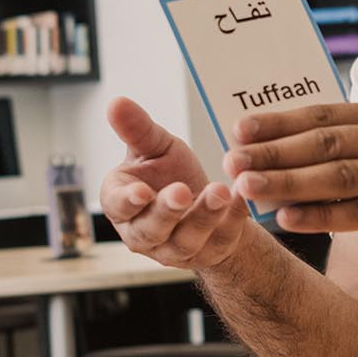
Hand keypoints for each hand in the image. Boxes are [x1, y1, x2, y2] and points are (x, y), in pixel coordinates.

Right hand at [99, 97, 253, 269]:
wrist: (206, 200)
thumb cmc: (171, 172)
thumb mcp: (155, 147)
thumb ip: (137, 129)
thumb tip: (116, 101)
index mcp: (122, 204)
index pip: (117, 206)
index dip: (128, 201)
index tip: (142, 191)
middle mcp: (144, 234)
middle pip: (150, 230)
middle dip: (166, 211)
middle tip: (182, 190)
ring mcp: (175, 249)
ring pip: (186, 241)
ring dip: (203, 217)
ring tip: (220, 190)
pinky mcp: (208, 255)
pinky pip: (220, 242)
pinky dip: (233, 221)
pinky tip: (241, 198)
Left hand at [225, 103, 357, 268]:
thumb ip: (348, 148)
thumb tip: (276, 149)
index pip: (325, 114)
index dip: (280, 121)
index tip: (238, 129)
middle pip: (328, 143)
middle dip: (275, 152)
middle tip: (233, 162)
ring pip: (342, 176)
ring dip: (290, 183)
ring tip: (249, 189)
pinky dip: (323, 216)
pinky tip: (288, 220)